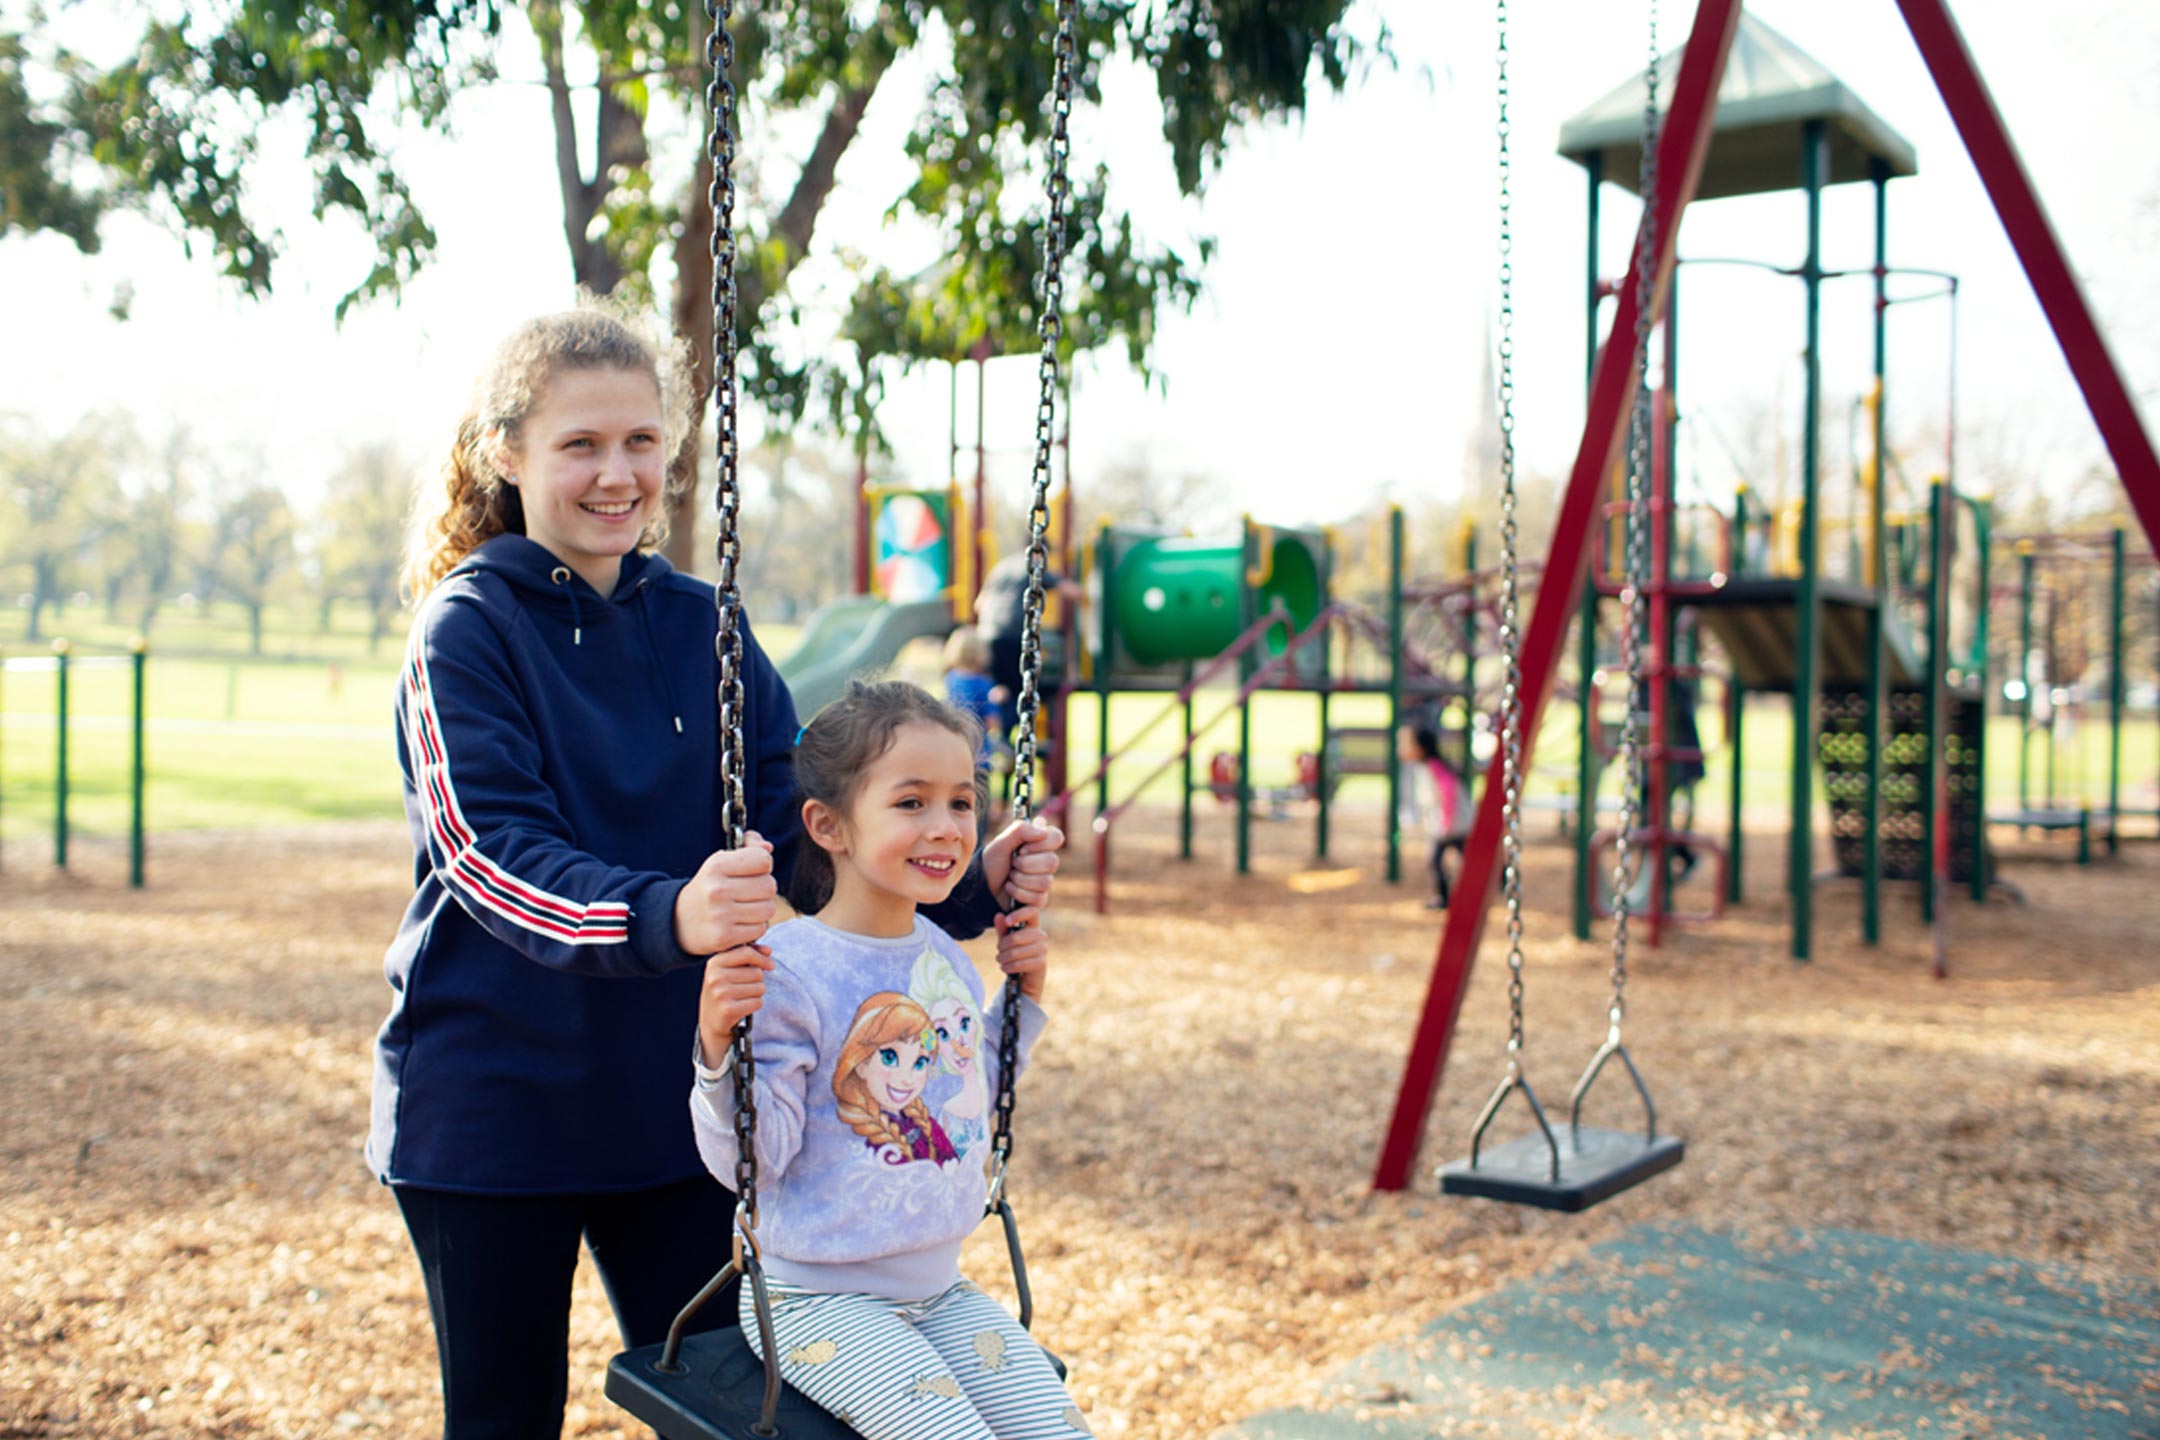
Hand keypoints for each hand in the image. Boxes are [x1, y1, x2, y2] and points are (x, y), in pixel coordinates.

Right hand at [674, 832, 776, 955]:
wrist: (679, 921)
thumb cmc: (710, 887)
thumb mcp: (721, 862)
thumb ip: (749, 847)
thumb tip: (768, 847)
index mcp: (717, 865)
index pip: (763, 860)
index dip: (763, 866)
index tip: (751, 873)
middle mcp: (717, 889)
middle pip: (769, 886)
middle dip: (764, 890)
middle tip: (748, 893)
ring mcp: (721, 915)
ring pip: (768, 909)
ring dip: (761, 910)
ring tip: (744, 908)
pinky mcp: (725, 937)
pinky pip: (760, 929)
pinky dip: (754, 927)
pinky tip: (739, 923)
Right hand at [698, 942, 774, 1061]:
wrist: (711, 1021)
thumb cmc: (724, 991)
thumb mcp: (729, 970)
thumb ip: (748, 956)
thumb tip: (768, 950)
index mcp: (714, 963)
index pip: (746, 952)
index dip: (762, 958)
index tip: (770, 965)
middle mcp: (715, 977)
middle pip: (757, 972)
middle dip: (757, 981)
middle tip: (744, 989)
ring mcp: (720, 994)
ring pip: (760, 988)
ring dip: (756, 994)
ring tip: (742, 998)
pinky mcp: (729, 1009)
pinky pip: (758, 1002)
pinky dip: (755, 1005)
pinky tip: (743, 1007)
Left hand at [981, 819, 1062, 909]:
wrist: (981, 887)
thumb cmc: (992, 862)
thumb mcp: (1001, 843)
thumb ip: (1020, 830)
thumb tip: (1042, 832)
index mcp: (1039, 845)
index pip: (1057, 838)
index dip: (1041, 844)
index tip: (1022, 849)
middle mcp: (1045, 863)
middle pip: (1052, 862)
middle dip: (1025, 865)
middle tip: (1012, 865)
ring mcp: (1043, 883)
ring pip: (1045, 884)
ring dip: (1019, 882)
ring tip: (1008, 881)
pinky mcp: (1036, 902)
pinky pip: (1037, 902)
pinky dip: (1019, 900)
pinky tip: (1009, 898)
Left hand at [994, 906, 1046, 999]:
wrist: (1024, 978)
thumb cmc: (1016, 956)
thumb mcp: (1007, 941)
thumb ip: (1003, 929)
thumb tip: (998, 915)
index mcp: (1033, 926)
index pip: (1031, 912)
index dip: (1018, 915)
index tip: (1007, 921)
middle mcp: (1041, 935)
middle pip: (1015, 937)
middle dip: (1002, 947)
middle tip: (999, 952)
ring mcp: (1043, 949)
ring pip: (1015, 952)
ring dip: (1003, 959)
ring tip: (1001, 961)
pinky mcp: (1041, 963)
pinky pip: (1019, 964)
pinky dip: (1008, 967)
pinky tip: (1006, 968)